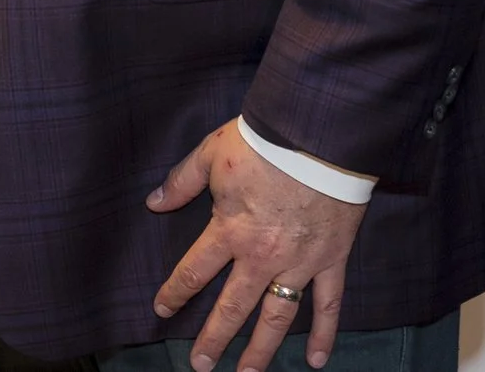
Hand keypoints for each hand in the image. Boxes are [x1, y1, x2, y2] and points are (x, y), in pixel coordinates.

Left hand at [148, 121, 366, 371]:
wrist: (318, 137)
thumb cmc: (262, 144)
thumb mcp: (210, 154)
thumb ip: (181, 181)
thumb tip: (153, 202)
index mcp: (230, 231)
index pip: (194, 271)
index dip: (175, 292)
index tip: (161, 309)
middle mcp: (262, 256)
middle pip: (233, 306)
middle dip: (214, 338)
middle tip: (199, 365)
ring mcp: (299, 263)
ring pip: (277, 315)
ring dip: (261, 349)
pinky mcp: (331, 260)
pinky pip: (329, 304)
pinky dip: (325, 333)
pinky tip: (316, 361)